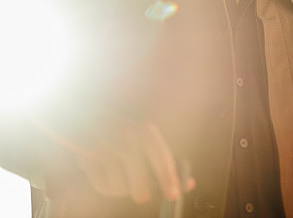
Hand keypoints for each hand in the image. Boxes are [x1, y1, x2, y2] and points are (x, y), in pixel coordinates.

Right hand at [63, 118, 194, 204]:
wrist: (84, 115)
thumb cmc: (121, 131)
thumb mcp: (146, 139)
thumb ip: (166, 162)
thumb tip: (189, 185)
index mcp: (145, 132)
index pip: (161, 157)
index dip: (168, 178)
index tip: (174, 195)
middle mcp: (126, 138)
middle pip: (139, 179)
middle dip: (141, 190)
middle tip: (143, 195)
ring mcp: (105, 148)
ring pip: (119, 187)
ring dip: (122, 189)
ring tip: (121, 177)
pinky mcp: (86, 159)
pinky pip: (101, 186)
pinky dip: (106, 187)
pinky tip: (106, 174)